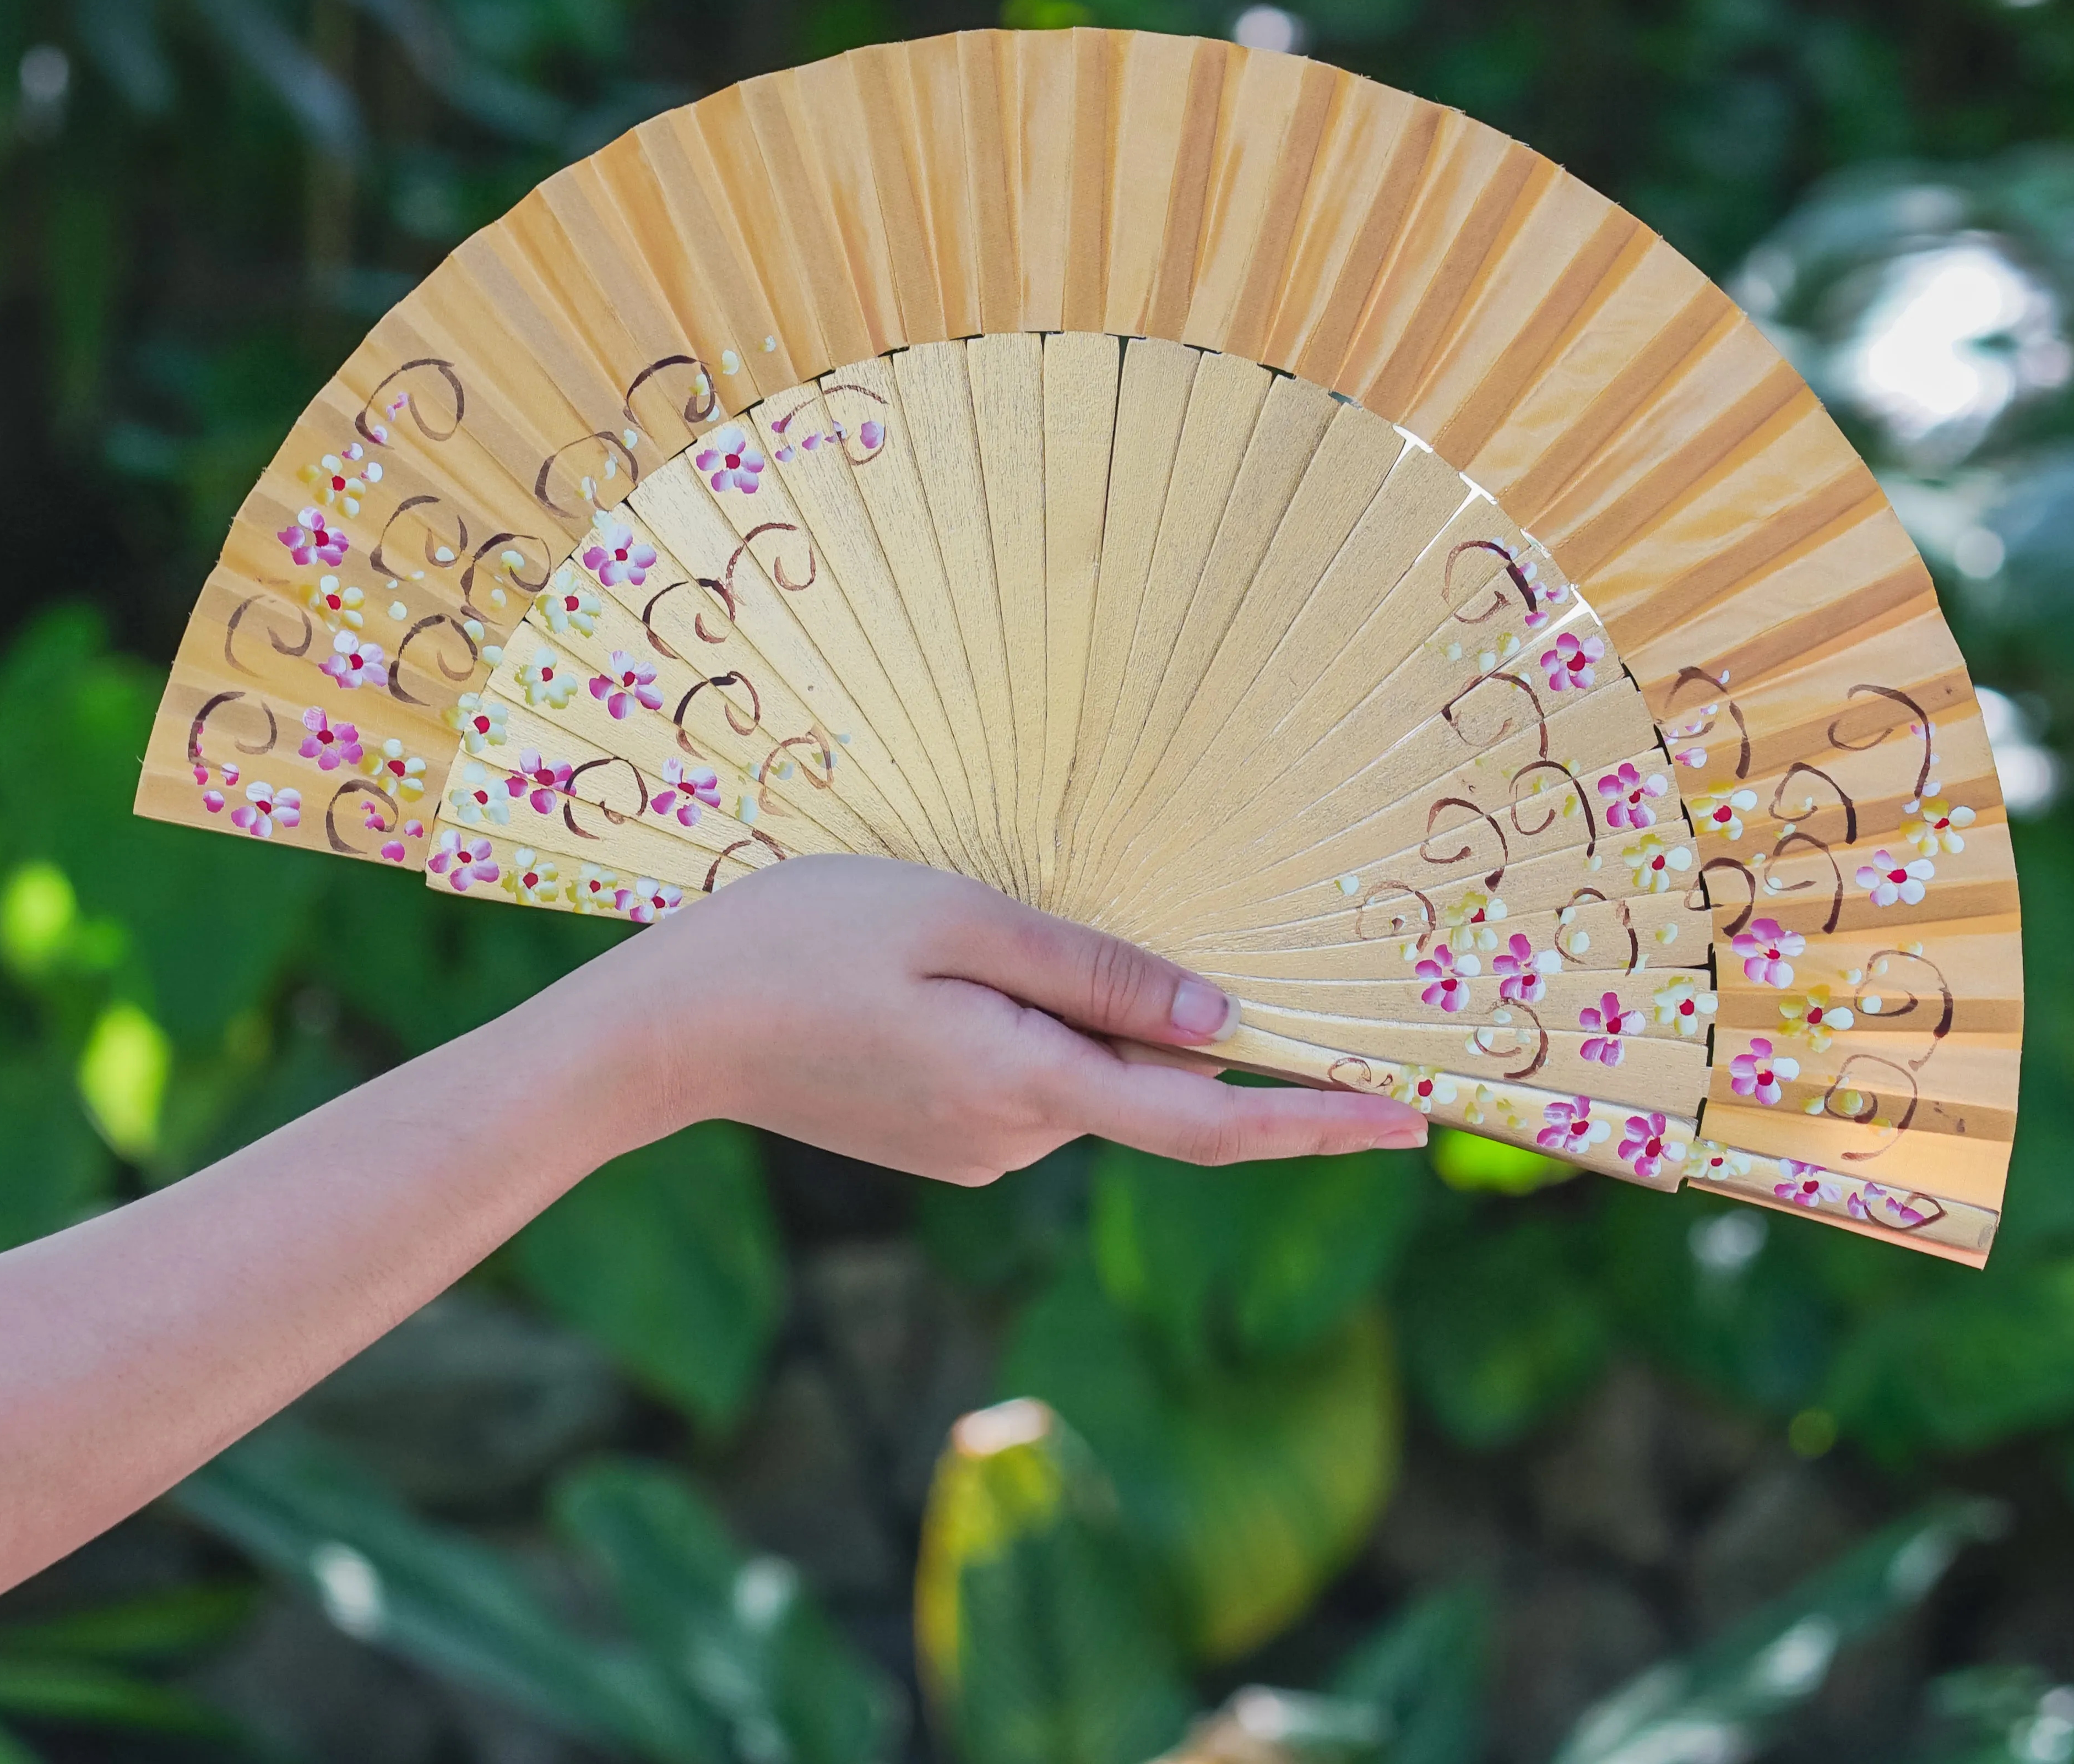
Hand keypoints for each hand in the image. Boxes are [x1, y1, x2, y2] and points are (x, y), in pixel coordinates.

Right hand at [585, 856, 1427, 1182]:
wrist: (663, 1031)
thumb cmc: (801, 945)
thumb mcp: (956, 923)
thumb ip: (1094, 976)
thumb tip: (1224, 1030)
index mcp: (1027, 1087)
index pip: (1207, 1125)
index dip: (1314, 1123)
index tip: (1410, 1119)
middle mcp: (1014, 1141)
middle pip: (1139, 1079)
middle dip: (1159, 1017)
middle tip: (1092, 928)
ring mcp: (974, 1150)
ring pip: (1079, 1073)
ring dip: (1072, 1009)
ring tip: (962, 937)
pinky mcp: (942, 1140)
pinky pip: (1028, 1078)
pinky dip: (1030, 1028)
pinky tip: (939, 975)